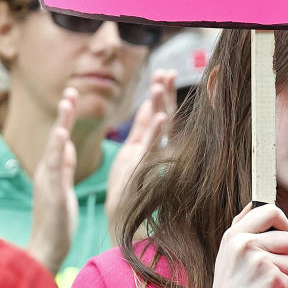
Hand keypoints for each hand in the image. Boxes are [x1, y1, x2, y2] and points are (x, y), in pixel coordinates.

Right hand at [27, 86, 77, 274]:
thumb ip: (63, 166)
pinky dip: (56, 150)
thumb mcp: (63, 188)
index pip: (61, 138)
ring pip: (54, 146)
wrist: (46, 249)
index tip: (72, 96)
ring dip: (61, 123)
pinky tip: (62, 135)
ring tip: (67, 102)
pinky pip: (54, 167)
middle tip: (71, 89)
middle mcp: (47, 171)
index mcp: (53, 170)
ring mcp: (46, 181)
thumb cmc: (56, 222)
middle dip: (64, 112)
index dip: (66, 117)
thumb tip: (66, 145)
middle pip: (56, 135)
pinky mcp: (50, 193)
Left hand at [106, 68, 177, 227]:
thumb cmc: (128, 186)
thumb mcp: (134, 150)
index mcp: (152, 144)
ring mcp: (152, 158)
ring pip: (159, 128)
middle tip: (166, 73)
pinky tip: (159, 117)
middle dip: (164, 94)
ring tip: (160, 85)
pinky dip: (156, 132)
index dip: (162, 94)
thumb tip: (149, 104)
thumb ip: (143, 127)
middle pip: (163, 115)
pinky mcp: (144, 169)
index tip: (163, 73)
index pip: (160, 113)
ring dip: (160, 106)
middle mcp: (156, 149)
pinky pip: (152, 147)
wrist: (122, 215)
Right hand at [187, 204, 287, 287]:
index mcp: (235, 234)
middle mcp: (245, 243)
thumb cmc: (230, 286)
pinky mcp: (271, 278)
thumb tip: (257, 203)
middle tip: (267, 267)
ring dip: (283, 274)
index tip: (279, 233)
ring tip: (262, 282)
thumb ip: (243, 227)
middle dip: (284, 254)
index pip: (270, 210)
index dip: (281, 221)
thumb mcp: (228, 251)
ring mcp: (258, 260)